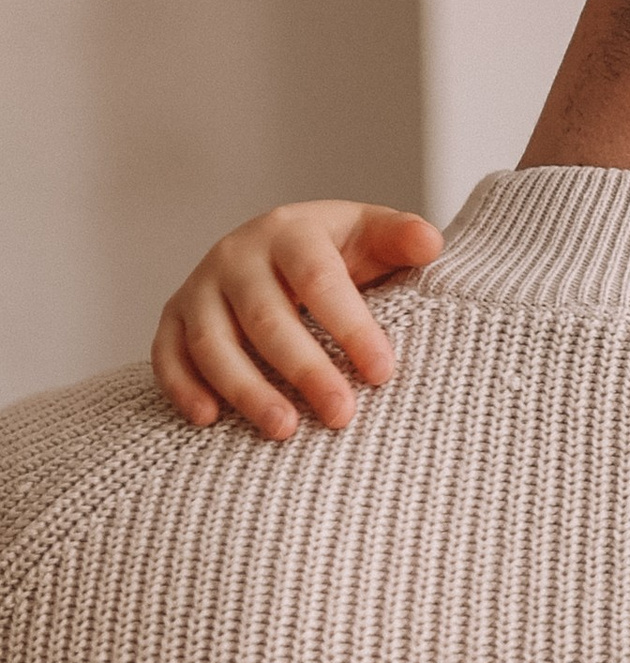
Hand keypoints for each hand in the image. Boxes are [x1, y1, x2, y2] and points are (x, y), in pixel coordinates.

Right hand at [153, 201, 443, 439]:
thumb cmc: (335, 253)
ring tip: (285, 430)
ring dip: (246, 389)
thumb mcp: (370, 236)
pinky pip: (166, 352)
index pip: (319, 280)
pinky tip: (208, 420)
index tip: (383, 372)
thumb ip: (400, 239)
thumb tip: (430, 243)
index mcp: (291, 232)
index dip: (350, 327)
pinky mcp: (174, 315)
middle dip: (305, 370)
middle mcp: (237, 255)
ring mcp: (200, 286)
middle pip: (266, 317)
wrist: (277, 249)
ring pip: (212, 341)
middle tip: (342, 415)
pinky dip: (182, 386)